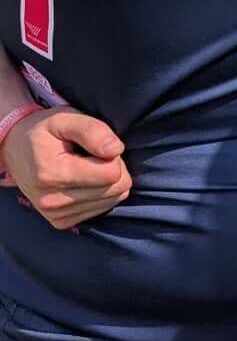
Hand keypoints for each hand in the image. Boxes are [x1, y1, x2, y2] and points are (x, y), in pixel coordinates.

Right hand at [5, 108, 130, 230]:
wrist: (17, 150)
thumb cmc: (45, 131)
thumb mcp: (66, 119)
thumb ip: (92, 130)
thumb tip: (117, 149)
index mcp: (53, 174)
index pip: (112, 174)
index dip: (113, 156)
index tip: (97, 147)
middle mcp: (52, 201)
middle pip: (116, 188)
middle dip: (113, 168)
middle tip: (92, 156)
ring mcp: (56, 214)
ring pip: (112, 199)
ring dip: (107, 181)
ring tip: (86, 167)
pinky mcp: (61, 221)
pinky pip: (102, 208)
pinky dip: (100, 193)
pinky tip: (83, 181)